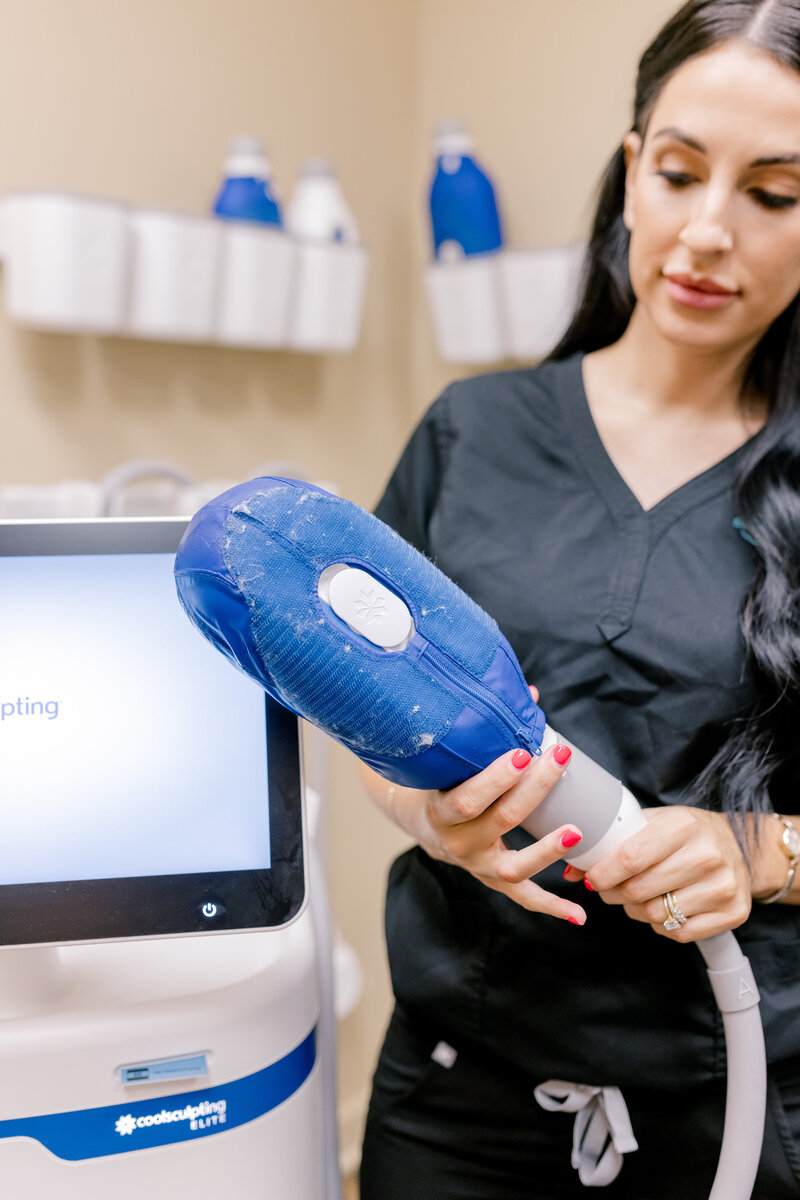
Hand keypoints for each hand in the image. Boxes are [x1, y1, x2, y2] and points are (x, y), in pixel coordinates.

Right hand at [418, 740, 585, 924]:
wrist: (428, 823)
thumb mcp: (454, 760)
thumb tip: (529, 696)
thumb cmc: (446, 783)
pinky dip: (552, 907)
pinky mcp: (495, 881)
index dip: (495, 778)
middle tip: (559, 760)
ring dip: (547, 850)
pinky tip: (580, 915)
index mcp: (442, 811)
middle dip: (534, 788)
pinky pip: (525, 898)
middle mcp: (458, 843)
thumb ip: (488, 731)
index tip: (523, 752)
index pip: (468, 798)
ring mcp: (478, 866)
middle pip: (501, 819)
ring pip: (515, 866)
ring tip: (576, 831)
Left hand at [580, 806, 751, 941]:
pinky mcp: (733, 913)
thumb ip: (613, 842)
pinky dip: (661, 925)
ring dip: (635, 910)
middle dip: (613, 894)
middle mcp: (707, 856)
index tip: (590, 879)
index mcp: (683, 826)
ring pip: (655, 915)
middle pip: (638, 891)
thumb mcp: (653, 822)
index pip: (630, 858)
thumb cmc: (686, 833)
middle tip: (609, 889)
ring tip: (637, 897)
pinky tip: (663, 907)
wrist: (741, 847)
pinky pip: (678, 933)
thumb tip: (571, 870)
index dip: (603, 873)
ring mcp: (723, 887)